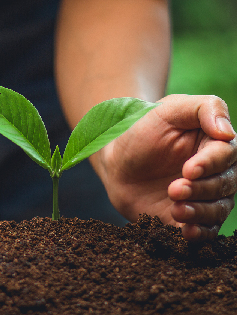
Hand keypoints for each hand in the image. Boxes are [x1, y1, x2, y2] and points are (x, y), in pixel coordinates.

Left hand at [97, 94, 236, 240]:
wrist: (117, 160)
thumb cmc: (144, 129)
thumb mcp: (169, 109)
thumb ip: (203, 108)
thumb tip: (227, 131)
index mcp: (216, 145)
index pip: (225, 155)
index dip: (209, 164)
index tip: (188, 169)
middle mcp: (216, 173)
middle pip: (223, 185)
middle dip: (201, 189)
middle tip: (175, 189)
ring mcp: (204, 198)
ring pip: (216, 210)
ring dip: (199, 212)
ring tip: (176, 209)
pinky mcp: (189, 218)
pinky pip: (203, 231)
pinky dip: (199, 234)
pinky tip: (187, 233)